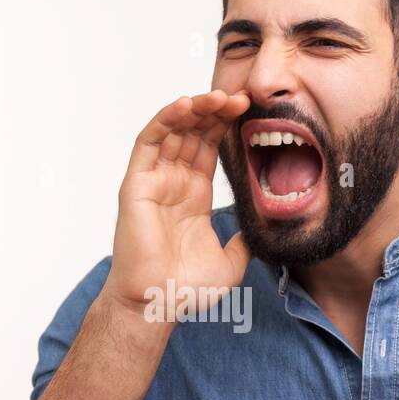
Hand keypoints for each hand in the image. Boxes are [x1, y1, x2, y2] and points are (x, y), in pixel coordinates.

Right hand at [102, 89, 251, 317]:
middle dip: (215, 111)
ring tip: (219, 96)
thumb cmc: (186, 289)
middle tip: (241, 96)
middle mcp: (173, 183)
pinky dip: (165, 120)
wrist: (159, 303)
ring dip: (194, 109)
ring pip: (172, 131)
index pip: (209, 147)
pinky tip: (185, 105)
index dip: (226, 126)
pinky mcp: (136, 184)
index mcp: (194, 195)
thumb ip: (244, 241)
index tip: (250, 110)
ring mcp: (153, 181)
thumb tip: (262, 230)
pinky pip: (148, 142)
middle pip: (193, 133)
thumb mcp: (231, 262)